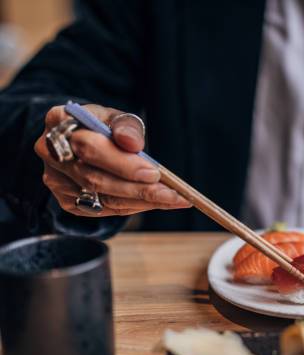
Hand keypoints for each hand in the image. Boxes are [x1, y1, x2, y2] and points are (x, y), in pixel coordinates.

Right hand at [34, 104, 191, 216]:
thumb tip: (132, 143)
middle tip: (172, 194)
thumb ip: (126, 126)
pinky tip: (156, 203)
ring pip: (101, 198)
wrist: (83, 138)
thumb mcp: (115, 116)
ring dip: (141, 202)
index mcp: (58, 121)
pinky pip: (103, 209)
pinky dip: (133, 207)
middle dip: (138, 188)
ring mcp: (56, 179)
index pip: (90, 147)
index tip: (154, 172)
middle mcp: (49, 152)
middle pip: (95, 178)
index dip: (123, 163)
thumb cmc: (103, 125)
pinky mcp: (66, 200)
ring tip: (173, 200)